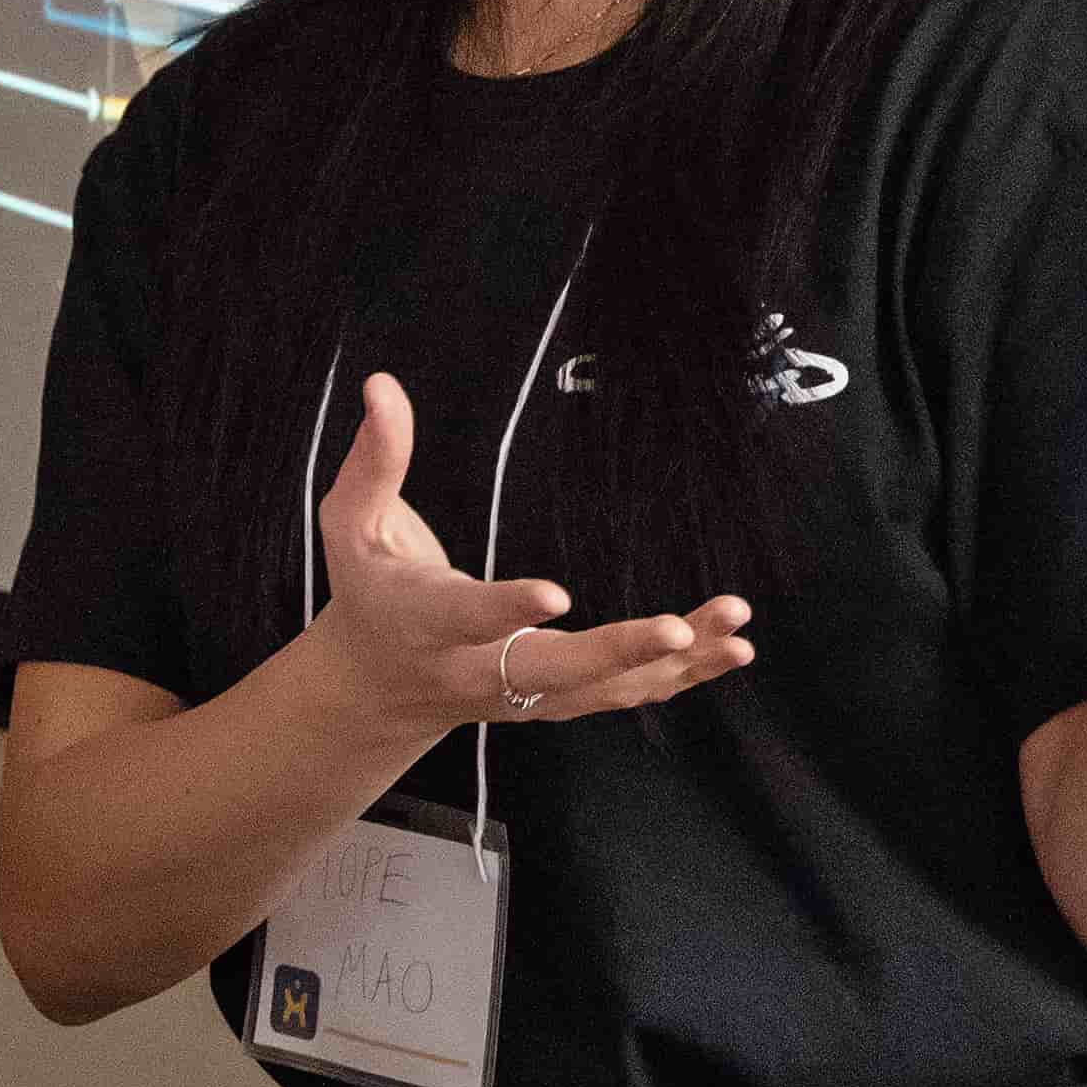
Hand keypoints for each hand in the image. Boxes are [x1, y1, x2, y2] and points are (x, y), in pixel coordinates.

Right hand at [297, 369, 753, 735]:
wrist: (375, 687)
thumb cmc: (369, 590)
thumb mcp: (352, 526)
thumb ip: (374, 460)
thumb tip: (383, 386)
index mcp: (426, 622)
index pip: (467, 617)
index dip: (507, 608)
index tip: (555, 592)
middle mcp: (477, 670)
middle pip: (549, 671)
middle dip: (615, 652)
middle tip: (675, 629)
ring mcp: (523, 694)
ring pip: (602, 691)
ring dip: (673, 666)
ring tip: (734, 632)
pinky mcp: (556, 700)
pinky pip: (624, 696)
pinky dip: (681, 680)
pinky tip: (732, 651)